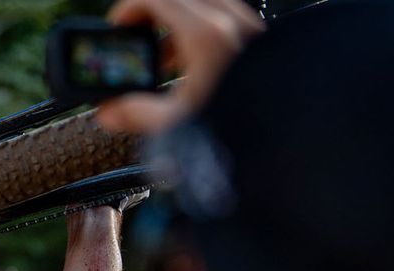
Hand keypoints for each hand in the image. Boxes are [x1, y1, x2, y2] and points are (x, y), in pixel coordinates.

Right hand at [96, 0, 264, 134]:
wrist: (285, 134)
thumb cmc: (238, 126)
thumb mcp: (178, 125)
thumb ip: (137, 115)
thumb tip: (109, 113)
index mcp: (204, 35)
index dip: (128, 8)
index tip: (118, 29)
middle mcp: (228, 21)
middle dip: (149, 12)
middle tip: (136, 37)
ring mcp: (246, 26)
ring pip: (200, 2)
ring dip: (174, 19)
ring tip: (161, 53)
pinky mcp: (257, 38)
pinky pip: (221, 15)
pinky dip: (198, 27)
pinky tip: (190, 61)